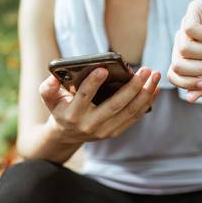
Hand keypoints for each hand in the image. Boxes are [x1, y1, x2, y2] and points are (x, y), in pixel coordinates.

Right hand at [38, 67, 159, 142]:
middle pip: (114, 105)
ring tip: (154, 76)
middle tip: (145, 70)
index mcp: (72, 115)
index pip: (83, 98)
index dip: (92, 84)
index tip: (103, 69)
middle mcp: (89, 125)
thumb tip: (54, 77)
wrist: (67, 134)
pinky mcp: (115, 132)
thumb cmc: (60, 107)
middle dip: (132, 87)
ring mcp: (104, 131)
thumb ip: (47, 88)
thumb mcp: (49, 98)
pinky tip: (154, 88)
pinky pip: (134, 117)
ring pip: (129, 112)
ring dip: (144, 93)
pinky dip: (146, 102)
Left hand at [168, 0, 201, 101]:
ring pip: (184, 49)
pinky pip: (189, 29)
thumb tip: (190, 99)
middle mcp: (182, 41)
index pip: (173, 75)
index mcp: (186, 57)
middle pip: (178, 64)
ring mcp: (185, 25)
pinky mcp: (194, 9)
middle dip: (201, 69)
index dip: (188, 83)